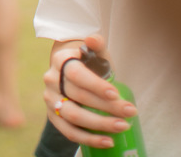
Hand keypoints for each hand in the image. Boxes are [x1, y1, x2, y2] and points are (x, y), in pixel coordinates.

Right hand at [43, 34, 136, 149]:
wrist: (70, 70)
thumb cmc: (89, 62)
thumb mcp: (95, 52)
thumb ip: (97, 44)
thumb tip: (92, 39)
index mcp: (61, 60)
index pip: (76, 75)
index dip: (96, 85)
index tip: (116, 94)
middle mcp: (51, 79)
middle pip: (78, 97)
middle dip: (107, 107)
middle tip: (130, 112)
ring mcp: (50, 99)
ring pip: (72, 116)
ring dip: (99, 124)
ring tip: (122, 126)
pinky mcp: (52, 116)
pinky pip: (69, 132)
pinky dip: (88, 139)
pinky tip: (108, 141)